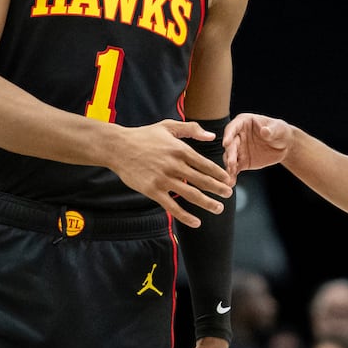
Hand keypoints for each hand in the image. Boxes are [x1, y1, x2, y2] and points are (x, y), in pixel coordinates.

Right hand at [106, 120, 232, 227]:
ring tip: (219, 208)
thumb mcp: (168, 126)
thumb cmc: (143, 136)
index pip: (205, 164)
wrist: (118, 147)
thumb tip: (212, 136)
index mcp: (180, 150)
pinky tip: (196, 222)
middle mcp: (174, 165)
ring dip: (207, 203)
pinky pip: (172, 206)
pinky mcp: (153, 191)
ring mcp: (164, 179)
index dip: (219, 173)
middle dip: (218, 189)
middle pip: (202, 180)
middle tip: (229, 194)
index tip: (228, 179)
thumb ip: (191, 129)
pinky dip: (185, 215)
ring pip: (191, 194)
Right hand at [224, 113, 293, 179]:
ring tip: (230, 174)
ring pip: (230, 158)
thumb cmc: (280, 131)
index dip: (228, 135)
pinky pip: (235, 168)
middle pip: (230, 145)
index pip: (233, 128)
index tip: (226, 143)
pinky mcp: (241, 162)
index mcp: (243, 122)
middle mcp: (237, 136)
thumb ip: (271, 130)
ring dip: (229, 166)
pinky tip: (231, 182)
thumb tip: (265, 131)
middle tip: (231, 163)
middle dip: (230, 154)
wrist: (285, 145)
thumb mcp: (278, 128)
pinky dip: (232, 175)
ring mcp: (238, 149)